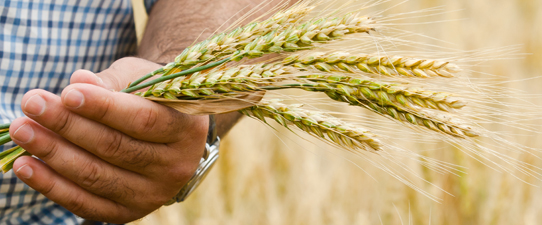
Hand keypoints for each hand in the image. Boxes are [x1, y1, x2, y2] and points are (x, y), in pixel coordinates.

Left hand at [9, 57, 207, 222]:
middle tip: (32, 104)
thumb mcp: (142, 79)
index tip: (67, 92)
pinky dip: (52, 185)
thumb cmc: (150, 97)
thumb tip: (78, 81)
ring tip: (22, 130)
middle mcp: (176, 167)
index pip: (143, 120)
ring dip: (53, 153)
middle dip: (68, 126)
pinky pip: (86, 204)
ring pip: (97, 176)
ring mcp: (153, 194)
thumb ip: (112, 82)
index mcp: (187, 130)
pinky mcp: (128, 212)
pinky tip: (26, 165)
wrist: (167, 132)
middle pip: (116, 148)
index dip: (103, 108)